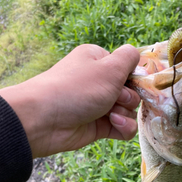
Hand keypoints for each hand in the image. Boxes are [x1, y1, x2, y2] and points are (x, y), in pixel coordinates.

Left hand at [0, 44, 140, 158]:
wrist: (44, 120)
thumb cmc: (77, 88)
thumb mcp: (109, 67)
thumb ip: (129, 58)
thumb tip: (137, 53)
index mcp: (99, 61)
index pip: (127, 68)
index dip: (134, 77)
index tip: (132, 82)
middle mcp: (99, 82)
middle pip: (131, 91)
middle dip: (128, 97)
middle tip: (115, 98)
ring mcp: (99, 105)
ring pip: (129, 111)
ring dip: (125, 113)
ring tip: (111, 115)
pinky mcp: (98, 126)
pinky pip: (123, 127)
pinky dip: (123, 127)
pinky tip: (113, 124)